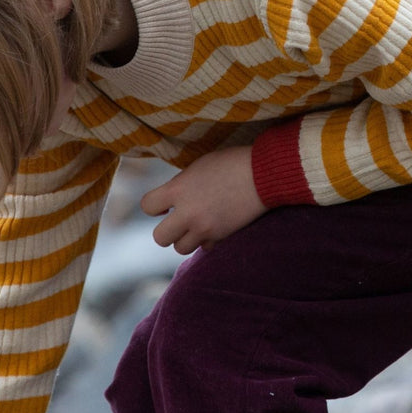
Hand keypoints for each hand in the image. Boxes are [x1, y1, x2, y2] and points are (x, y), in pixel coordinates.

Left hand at [141, 146, 267, 253]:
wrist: (264, 175)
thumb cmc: (231, 163)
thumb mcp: (199, 167)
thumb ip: (181, 185)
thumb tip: (171, 199)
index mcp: (178, 189)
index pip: (147, 206)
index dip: (154, 206)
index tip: (164, 204)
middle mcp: (188, 213)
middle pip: (160, 238)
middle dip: (167, 230)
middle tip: (178, 220)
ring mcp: (205, 228)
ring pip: (181, 248)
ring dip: (186, 238)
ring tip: (197, 224)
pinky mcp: (222, 237)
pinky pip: (205, 249)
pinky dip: (207, 241)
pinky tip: (215, 226)